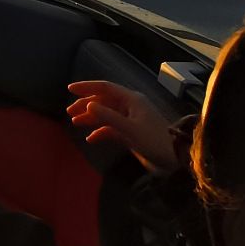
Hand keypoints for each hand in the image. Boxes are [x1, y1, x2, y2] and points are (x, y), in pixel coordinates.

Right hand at [66, 80, 181, 172]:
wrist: (174, 158)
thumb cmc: (154, 140)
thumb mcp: (130, 129)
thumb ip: (108, 117)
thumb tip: (88, 105)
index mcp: (131, 100)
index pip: (106, 88)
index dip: (87, 87)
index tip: (70, 89)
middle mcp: (130, 107)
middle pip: (104, 101)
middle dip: (86, 104)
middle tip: (70, 112)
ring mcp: (130, 120)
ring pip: (106, 115)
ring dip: (91, 118)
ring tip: (75, 123)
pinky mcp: (131, 133)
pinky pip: (111, 129)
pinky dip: (101, 132)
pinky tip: (91, 138)